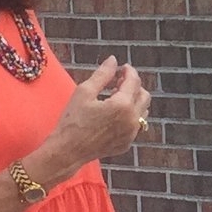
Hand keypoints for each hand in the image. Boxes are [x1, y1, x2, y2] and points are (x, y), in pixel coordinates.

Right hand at [34, 56, 150, 179]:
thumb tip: (113, 60)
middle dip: (134, 85)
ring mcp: (131, 134)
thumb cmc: (73, 120)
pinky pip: (135, 125)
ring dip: (133, 100)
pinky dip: (129, 115)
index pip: (134, 81)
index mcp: (123, 105)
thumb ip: (102, 74)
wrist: (67, 151)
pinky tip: (112, 114)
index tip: (122, 67)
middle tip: (118, 82)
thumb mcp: (85, 92)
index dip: (129, 71)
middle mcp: (132, 120)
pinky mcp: (127, 143)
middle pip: (144, 95)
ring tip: (115, 97)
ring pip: (142, 111)